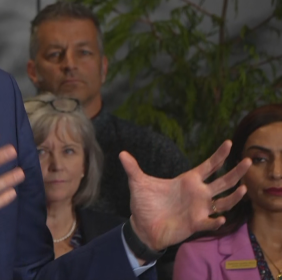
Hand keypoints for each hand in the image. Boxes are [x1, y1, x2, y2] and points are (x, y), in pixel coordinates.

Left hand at [121, 140, 250, 251]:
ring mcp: (199, 208)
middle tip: (248, 161)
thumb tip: (121, 153)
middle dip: (236, 172)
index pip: (208, 166)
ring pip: (224, 202)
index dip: (218, 155)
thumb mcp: (138, 183)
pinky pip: (210, 222)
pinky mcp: (195, 223)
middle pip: (223, 181)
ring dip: (234, 197)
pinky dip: (216, 220)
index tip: (228, 142)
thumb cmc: (144, 204)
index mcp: (188, 180)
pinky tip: (220, 217)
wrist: (142, 226)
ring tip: (242, 188)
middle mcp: (198, 193)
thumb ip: (133, 168)